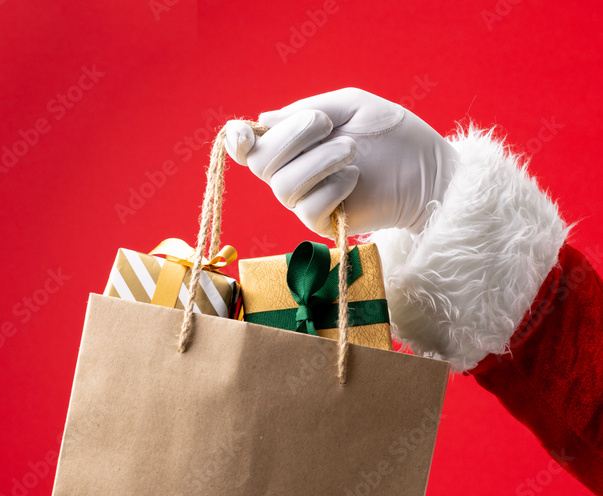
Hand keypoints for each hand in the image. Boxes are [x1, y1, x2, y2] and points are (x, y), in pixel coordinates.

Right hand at [224, 87, 458, 236]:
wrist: (426, 169)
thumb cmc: (391, 134)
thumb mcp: (349, 105)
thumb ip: (307, 109)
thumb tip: (263, 120)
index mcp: (292, 142)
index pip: (248, 147)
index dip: (237, 140)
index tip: (245, 134)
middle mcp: (291, 173)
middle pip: (260, 164)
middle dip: (292, 138)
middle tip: (328, 125)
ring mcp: (306, 200)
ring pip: (283, 187)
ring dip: (319, 162)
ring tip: (352, 151)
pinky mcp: (324, 223)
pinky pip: (307, 209)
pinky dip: (332, 188)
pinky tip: (355, 179)